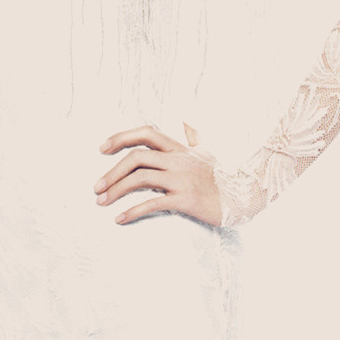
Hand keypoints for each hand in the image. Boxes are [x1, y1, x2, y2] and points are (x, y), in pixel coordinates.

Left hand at [94, 123, 223, 226]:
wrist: (244, 196)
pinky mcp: (185, 199)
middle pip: (136, 157)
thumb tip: (186, 120)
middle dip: (112, 172)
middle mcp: (178, 160)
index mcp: (179, 148)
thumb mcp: (207, 152)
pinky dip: (132, 211)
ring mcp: (181, 179)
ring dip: (116, 190)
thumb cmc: (221, 176)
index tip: (102, 149)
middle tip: (96, 188)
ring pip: (140, 178)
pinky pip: (153, 202)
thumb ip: (194, 136)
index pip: (146, 133)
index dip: (121, 137)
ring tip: (102, 203)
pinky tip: (120, 219)